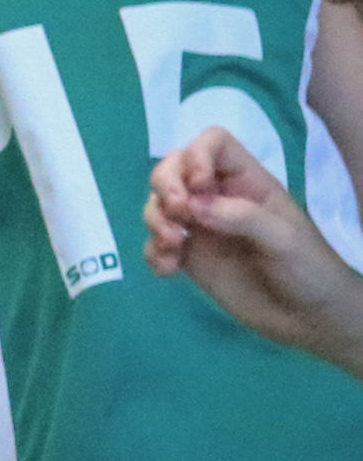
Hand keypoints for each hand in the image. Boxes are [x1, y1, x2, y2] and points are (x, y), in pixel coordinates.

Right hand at [149, 129, 362, 362]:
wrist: (308, 318)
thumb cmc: (307, 269)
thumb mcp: (284, 239)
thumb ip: (241, 217)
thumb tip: (192, 206)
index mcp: (248, 183)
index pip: (213, 143)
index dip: (196, 155)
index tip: (197, 186)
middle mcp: (219, 198)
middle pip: (174, 167)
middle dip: (164, 185)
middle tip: (175, 214)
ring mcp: (201, 227)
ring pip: (158, 204)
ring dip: (155, 220)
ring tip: (173, 247)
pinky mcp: (189, 256)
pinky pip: (155, 243)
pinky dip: (152, 252)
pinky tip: (168, 270)